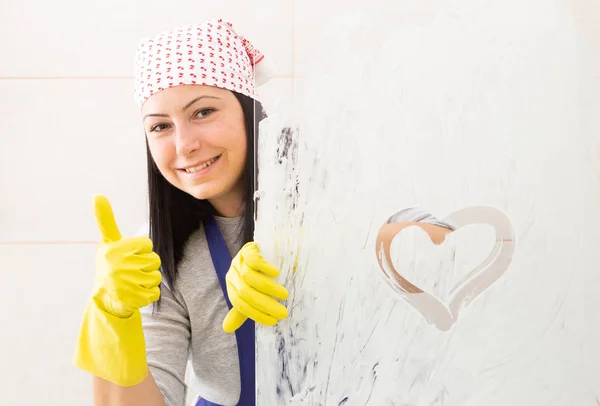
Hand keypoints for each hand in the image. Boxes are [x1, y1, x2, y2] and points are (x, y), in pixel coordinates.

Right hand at [74, 194, 162, 385]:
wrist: (104, 297)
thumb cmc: (110, 264)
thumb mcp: (107, 241)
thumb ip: (105, 219)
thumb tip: (97, 195)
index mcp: (115, 249)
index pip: (147, 244)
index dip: (141, 250)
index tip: (129, 255)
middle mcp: (119, 266)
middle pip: (154, 260)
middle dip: (146, 265)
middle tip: (132, 270)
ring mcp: (126, 284)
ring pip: (156, 276)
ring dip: (148, 280)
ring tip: (133, 281)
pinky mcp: (134, 299)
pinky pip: (156, 293)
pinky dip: (149, 294)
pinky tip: (136, 293)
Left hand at [223, 242, 288, 332]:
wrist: (257, 252)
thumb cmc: (255, 277)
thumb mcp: (247, 294)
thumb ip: (241, 310)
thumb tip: (226, 329)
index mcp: (231, 288)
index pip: (240, 305)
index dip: (256, 314)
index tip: (274, 321)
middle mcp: (232, 275)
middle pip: (246, 293)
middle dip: (265, 305)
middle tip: (283, 313)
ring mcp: (239, 261)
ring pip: (250, 277)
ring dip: (268, 288)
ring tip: (284, 295)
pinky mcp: (247, 250)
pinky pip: (253, 259)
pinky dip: (264, 267)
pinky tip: (276, 273)